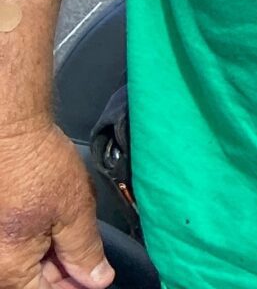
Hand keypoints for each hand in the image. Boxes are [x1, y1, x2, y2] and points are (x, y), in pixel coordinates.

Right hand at [0, 121, 111, 288]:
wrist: (11, 133)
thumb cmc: (38, 168)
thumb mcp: (74, 213)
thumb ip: (84, 252)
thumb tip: (96, 280)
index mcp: (9, 267)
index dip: (76, 287)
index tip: (96, 279)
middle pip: (34, 282)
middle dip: (66, 273)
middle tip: (93, 259)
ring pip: (28, 265)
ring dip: (54, 257)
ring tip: (75, 235)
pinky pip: (19, 247)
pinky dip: (41, 242)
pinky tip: (59, 225)